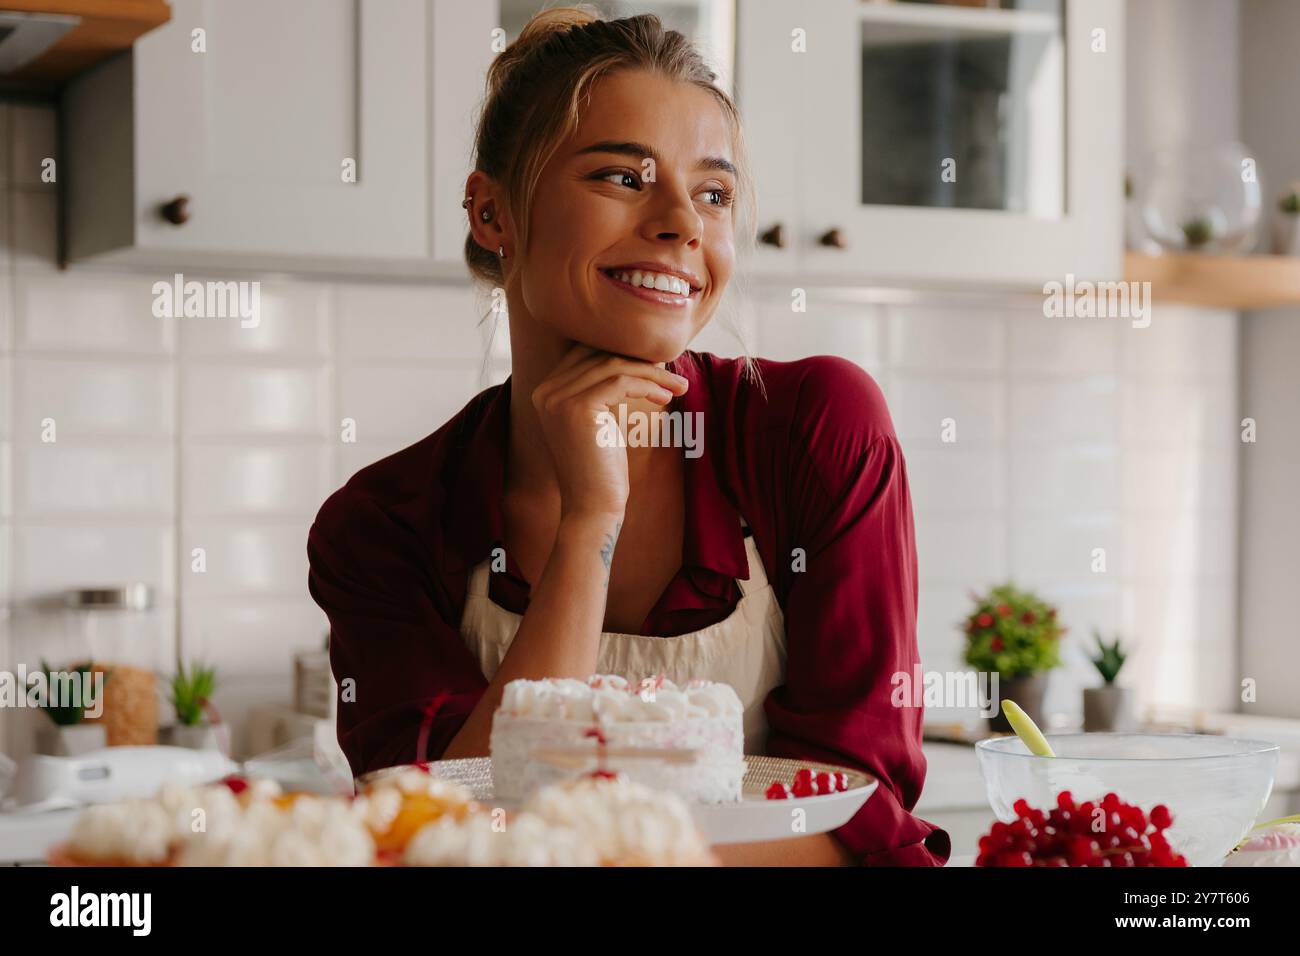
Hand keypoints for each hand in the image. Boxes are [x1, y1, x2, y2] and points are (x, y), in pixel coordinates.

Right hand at [530, 345, 688, 518]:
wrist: (591, 508)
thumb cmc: (602, 468)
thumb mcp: (599, 421)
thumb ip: (603, 389)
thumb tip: (635, 355)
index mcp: (546, 391)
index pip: (587, 353)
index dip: (624, 352)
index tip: (657, 365)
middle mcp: (546, 391)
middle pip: (600, 355)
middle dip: (641, 359)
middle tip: (674, 373)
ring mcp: (558, 399)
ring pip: (613, 366)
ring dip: (652, 373)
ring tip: (679, 386)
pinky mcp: (577, 408)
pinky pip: (620, 382)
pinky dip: (648, 385)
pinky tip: (666, 398)